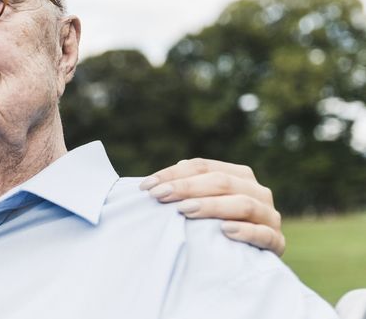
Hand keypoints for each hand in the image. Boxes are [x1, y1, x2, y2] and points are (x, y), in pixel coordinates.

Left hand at [139, 158, 284, 255]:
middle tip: (160, 196)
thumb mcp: (203, 204)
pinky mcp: (277, 241)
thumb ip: (188, 189)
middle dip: (187, 187)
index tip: (147, 186)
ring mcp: (270, 215)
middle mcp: (257, 191)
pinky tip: (225, 231)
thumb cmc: (216, 227)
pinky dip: (245, 231)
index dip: (173, 174)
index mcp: (239, 175)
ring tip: (185, 210)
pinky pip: (264, 234)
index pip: (203, 166)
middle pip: (221, 182)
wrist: (251, 258)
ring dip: (212, 206)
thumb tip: (162, 176)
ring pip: (243, 204)